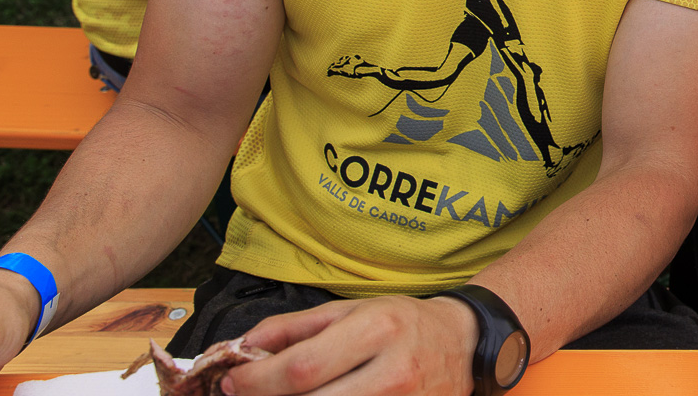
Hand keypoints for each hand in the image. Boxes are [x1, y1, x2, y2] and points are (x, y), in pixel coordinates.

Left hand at [224, 296, 476, 395]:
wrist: (464, 343)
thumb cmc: (402, 323)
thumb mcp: (351, 309)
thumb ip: (295, 327)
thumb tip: (243, 346)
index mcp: (376, 331)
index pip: (301, 368)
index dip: (257, 381)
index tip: (232, 381)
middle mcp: (392, 373)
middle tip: (249, 395)